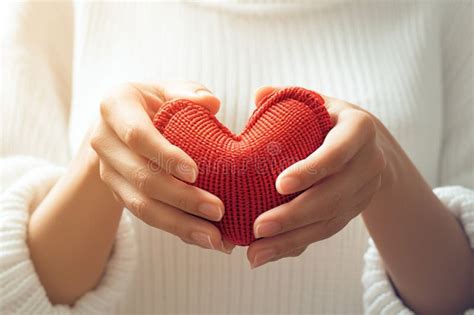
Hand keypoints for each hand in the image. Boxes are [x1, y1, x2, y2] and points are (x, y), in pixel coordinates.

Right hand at [91, 81, 233, 253]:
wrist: (126, 122)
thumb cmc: (156, 101)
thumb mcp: (169, 89)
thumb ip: (189, 92)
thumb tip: (211, 103)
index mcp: (115, 107)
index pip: (137, 135)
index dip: (164, 156)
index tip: (195, 173)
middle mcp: (104, 142)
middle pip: (141, 178)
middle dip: (181, 198)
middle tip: (218, 210)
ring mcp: (109, 172)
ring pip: (141, 206)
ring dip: (179, 224)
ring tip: (214, 237)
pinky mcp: (120, 194)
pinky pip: (147, 217)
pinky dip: (177, 229)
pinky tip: (203, 236)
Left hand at [248, 87, 390, 267]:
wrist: (369, 145)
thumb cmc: (330, 119)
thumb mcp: (316, 102)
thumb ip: (286, 97)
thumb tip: (258, 95)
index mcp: (359, 129)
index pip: (337, 152)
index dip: (312, 169)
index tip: (280, 185)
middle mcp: (369, 163)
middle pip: (333, 196)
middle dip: (294, 215)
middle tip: (258, 227)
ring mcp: (364, 192)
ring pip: (329, 223)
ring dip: (290, 240)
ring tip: (254, 254)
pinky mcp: (353, 213)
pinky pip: (324, 233)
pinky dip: (295, 245)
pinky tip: (266, 254)